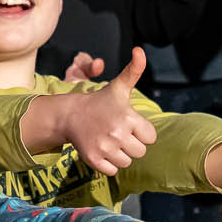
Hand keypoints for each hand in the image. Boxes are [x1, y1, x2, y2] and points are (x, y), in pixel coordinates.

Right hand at [53, 46, 156, 174]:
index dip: (141, 131)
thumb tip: (140, 50)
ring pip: (127, 162)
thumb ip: (134, 71)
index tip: (128, 123)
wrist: (71, 115)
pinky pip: (113, 171)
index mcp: (128, 117)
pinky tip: (101, 149)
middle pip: (140, 152)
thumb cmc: (101, 102)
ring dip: (120, 155)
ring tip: (109, 140)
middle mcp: (117, 133)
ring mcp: (105, 148)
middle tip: (117, 132)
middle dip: (131, 144)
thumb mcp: (119, 87)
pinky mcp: (94, 160)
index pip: (150, 137)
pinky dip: (108, 164)